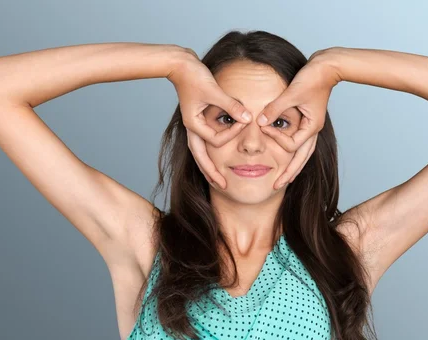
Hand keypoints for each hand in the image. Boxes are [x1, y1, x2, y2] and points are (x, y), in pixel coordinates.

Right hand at [167, 48, 252, 188]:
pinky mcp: (198, 120)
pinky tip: (222, 156)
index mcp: (193, 124)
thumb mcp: (214, 91)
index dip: (231, 135)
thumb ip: (231, 106)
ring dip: (211, 165)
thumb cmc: (194, 76)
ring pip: (201, 153)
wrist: (180, 64)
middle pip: (201, 158)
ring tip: (220, 179)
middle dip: (212, 173)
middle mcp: (192, 128)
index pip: (215, 141)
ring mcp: (194, 126)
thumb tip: (247, 118)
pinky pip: (206, 141)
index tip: (244, 123)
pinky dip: (214, 150)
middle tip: (224, 186)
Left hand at [255, 49, 340, 188]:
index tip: (263, 128)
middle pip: (301, 159)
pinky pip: (300, 143)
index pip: (292, 145)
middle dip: (289, 173)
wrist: (327, 67)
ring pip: (303, 154)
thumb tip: (260, 122)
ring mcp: (312, 127)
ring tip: (282, 180)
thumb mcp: (292, 93)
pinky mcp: (308, 121)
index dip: (276, 139)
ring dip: (292, 167)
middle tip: (276, 186)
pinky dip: (292, 152)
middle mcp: (313, 130)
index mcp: (312, 127)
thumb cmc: (312, 78)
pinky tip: (285, 157)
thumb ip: (275, 109)